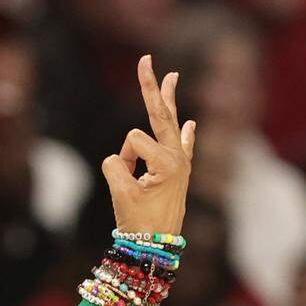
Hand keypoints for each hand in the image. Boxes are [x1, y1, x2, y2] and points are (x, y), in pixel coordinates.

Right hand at [100, 55, 195, 234]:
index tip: (126, 180)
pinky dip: (184, 135)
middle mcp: (178, 157)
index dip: (122, 159)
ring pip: (171, 123)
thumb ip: (115, 165)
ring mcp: (181, 163)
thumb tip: (122, 160)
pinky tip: (190, 124)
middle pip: (160, 113)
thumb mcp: (121, 192)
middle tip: (146, 59)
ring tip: (171, 75)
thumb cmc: (138, 221)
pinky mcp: (179, 173)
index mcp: (168, 161)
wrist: (155, 246)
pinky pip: (182, 146)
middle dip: (150, 86)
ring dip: (168, 99)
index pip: (132, 140)